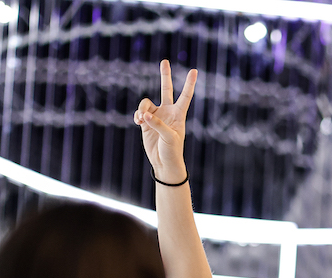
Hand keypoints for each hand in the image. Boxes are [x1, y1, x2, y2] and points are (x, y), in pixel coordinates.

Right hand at [133, 60, 197, 183]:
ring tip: (141, 120)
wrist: (163, 162)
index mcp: (179, 114)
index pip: (185, 96)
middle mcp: (168, 112)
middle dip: (165, 75)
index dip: (189, 83)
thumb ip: (158, 124)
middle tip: (165, 61)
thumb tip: (145, 115)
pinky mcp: (146, 122)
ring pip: (146, 103)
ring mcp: (156, 116)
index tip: (194, 70)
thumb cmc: (172, 151)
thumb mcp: (169, 138)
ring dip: (142, 109)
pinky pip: (139, 112)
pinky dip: (137, 116)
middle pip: (166, 89)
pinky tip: (138, 122)